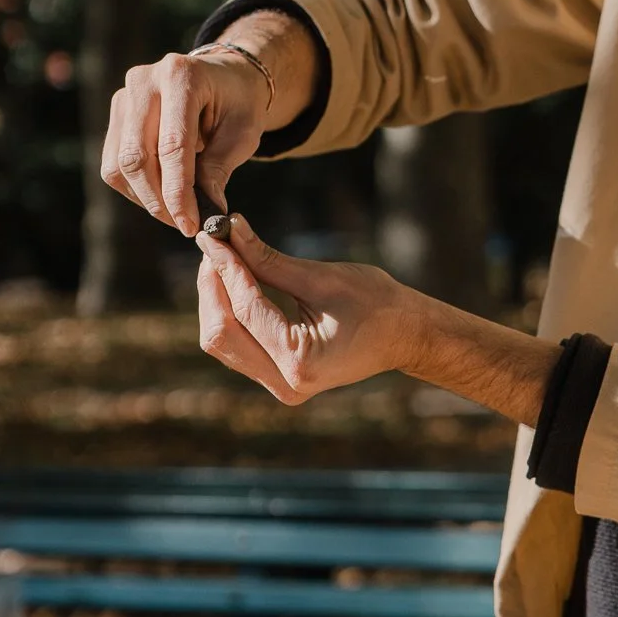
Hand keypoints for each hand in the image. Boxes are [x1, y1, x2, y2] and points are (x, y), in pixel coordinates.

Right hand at [101, 27, 310, 236]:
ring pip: (120, 164)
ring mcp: (125, 96)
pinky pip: (113, 164)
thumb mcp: (243, 133)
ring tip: (176, 211)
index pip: (172, 146)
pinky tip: (161, 194)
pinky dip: (135, 189)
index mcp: (181, 76)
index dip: (178, 192)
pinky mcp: (116, 114)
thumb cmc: (238, 104)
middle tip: (183, 225)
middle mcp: (145, 81)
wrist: (225, 78)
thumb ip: (219, 168)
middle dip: (159, 201)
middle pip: (136, 157)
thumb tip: (204, 212)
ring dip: (146, 198)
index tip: (189, 225)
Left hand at [197, 215, 421, 405]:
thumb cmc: (376, 304)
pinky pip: (237, 344)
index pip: (245, 310)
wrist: (405, 335)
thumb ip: (268, 259)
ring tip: (223, 258)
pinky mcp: (276, 377)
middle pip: (221, 333)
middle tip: (214, 245)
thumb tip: (230, 231)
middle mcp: (285, 384)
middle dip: (212, 286)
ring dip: (215, 298)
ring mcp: (279, 385)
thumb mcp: (322, 277)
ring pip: (222, 341)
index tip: (213, 235)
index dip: (226, 268)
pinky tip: (232, 281)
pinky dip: (229, 311)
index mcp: (300, 363)